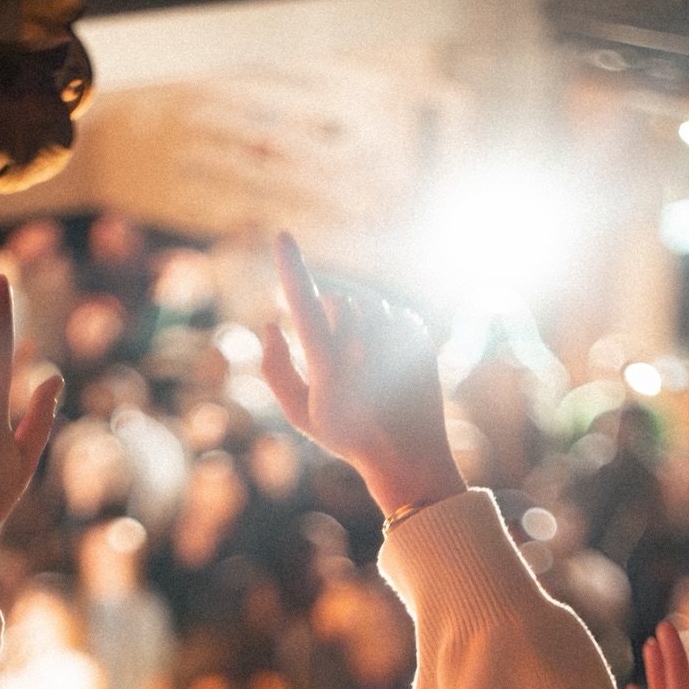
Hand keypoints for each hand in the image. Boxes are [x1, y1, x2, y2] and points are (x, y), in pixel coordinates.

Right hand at [261, 232, 462, 517]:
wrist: (407, 453)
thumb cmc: (346, 434)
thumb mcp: (299, 413)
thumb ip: (275, 368)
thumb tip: (270, 324)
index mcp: (330, 367)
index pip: (305, 306)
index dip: (291, 269)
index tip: (282, 235)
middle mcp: (365, 348)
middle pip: (338, 302)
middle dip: (331, 318)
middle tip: (335, 357)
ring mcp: (396, 339)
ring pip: (366, 303)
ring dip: (358, 323)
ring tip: (362, 363)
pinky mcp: (417, 335)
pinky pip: (391, 313)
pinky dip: (383, 330)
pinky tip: (384, 365)